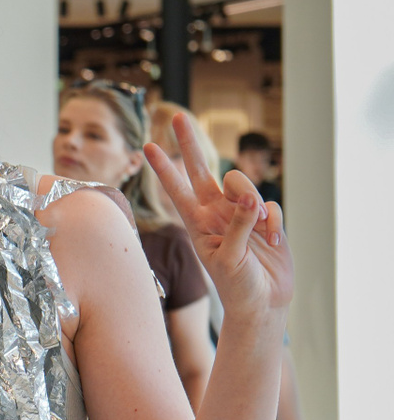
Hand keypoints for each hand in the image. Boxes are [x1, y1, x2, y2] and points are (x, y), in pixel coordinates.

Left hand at [146, 115, 292, 321]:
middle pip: (203, 169)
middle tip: (177, 116)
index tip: (147, 146)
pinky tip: (272, 242)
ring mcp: (241, 213)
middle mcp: (216, 212)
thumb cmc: (238, 286)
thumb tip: (248, 198)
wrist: (263, 302)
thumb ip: (236, 226)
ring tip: (258, 232)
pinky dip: (273, 223)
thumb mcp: (230, 258)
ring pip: (244, 184)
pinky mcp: (266, 218)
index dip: (164, 168)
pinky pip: (271, 206)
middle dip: (190, 143)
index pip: (177, 189)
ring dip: (253, 204)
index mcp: (198, 223)